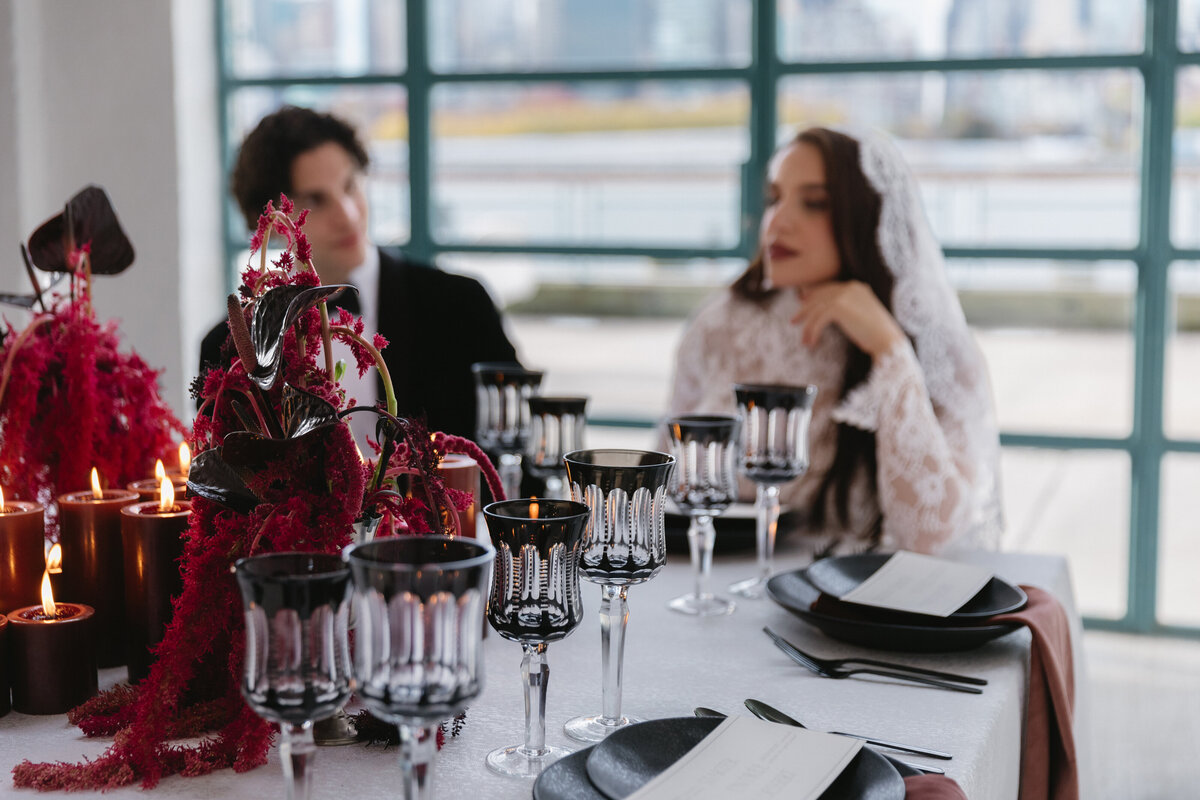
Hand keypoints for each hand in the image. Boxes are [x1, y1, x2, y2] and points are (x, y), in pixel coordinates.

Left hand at [791, 281, 905, 358]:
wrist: (887, 340)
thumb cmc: (876, 333)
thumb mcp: (861, 315)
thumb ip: (847, 309)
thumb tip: (827, 312)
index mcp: (856, 287)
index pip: (829, 289)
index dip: (814, 297)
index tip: (803, 304)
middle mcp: (849, 288)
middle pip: (819, 297)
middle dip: (805, 310)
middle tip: (794, 321)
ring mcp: (844, 296)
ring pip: (816, 309)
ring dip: (808, 326)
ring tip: (804, 340)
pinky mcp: (839, 308)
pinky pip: (818, 320)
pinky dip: (813, 332)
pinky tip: (812, 343)